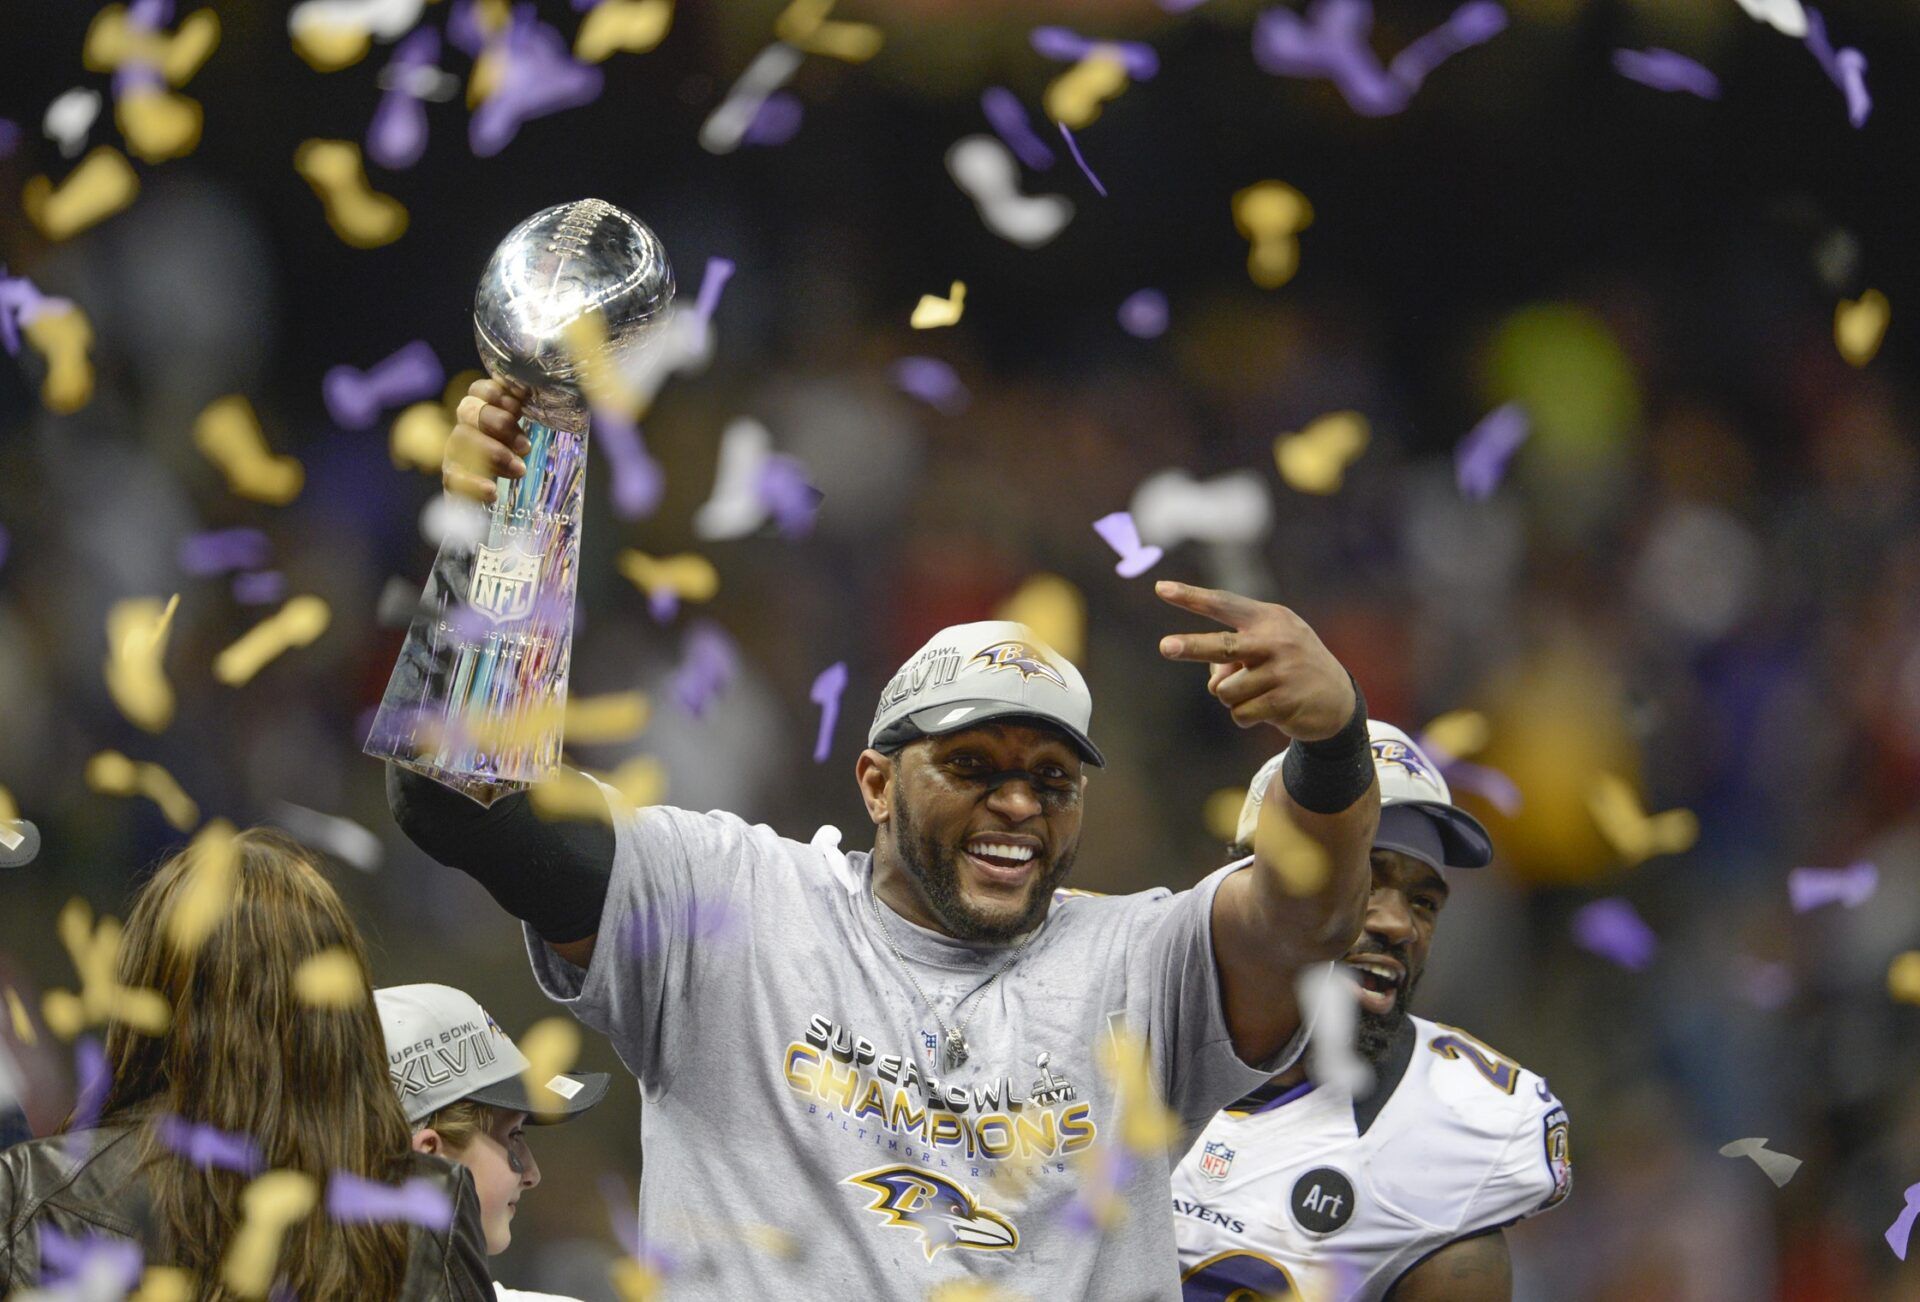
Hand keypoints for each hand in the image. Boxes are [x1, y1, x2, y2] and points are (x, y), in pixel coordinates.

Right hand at [444, 376, 532, 502]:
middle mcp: (465, 426)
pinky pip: (453, 478)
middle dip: (498, 423)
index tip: (518, 407)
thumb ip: (523, 415)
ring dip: (491, 452)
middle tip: (525, 446)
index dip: (493, 393)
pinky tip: (492, 491)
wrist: (499, 505)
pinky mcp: (452, 480)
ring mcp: (454, 452)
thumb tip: (529, 390)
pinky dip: (473, 484)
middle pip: (468, 410)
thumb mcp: (527, 436)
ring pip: (460, 440)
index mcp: (484, 410)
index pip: (478, 390)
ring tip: (520, 470)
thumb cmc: (519, 461)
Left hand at [1156, 580, 1356, 740]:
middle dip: (1191, 647)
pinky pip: (1240, 713)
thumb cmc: (1289, 665)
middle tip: (1164, 647)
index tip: (1161, 588)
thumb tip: (1216, 681)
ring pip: (1225, 690)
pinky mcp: (1284, 701)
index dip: (1191, 597)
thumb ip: (1234, 655)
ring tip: (1257, 692)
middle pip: (1223, 646)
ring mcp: (1282, 672)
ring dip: (1231, 697)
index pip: (1224, 604)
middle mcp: (1276, 641)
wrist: (1338, 699)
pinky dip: (1245, 716)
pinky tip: (1267, 709)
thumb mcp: (1268, 648)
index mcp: (1269, 618)